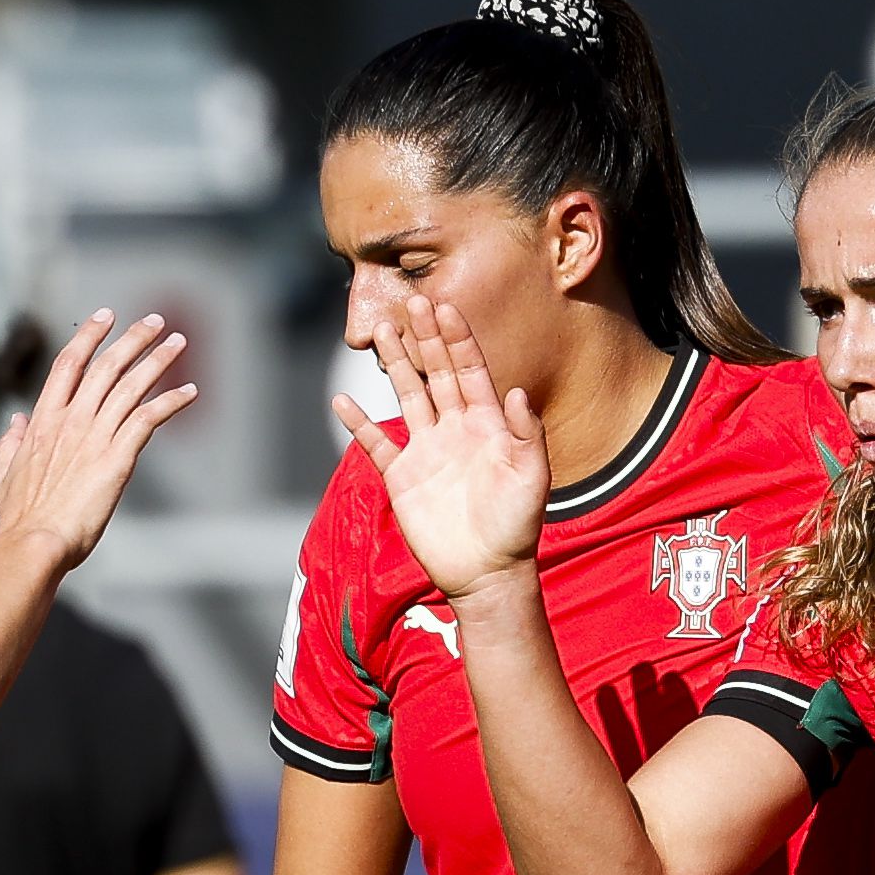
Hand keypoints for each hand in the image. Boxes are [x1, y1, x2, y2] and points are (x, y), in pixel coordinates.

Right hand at [0, 310, 197, 571]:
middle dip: (133, 338)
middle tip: (154, 321)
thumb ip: (13, 441)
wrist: (35, 542)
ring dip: (158, 360)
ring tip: (177, 342)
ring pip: (131, 385)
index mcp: (44, 420)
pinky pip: (150, 418)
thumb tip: (17, 420)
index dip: (90, 336)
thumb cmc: (21, 517)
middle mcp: (72, 419)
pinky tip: (189, 391)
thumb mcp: (6, 472)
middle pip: (106, 365)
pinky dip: (172, 401)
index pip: (69, 363)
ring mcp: (95, 436)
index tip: (106, 316)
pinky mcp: (118, 458)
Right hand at [336, 300, 546, 597]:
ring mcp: (427, 450)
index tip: (444, 307)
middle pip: (436, 372)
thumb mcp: (532, 478)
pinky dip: (358, 424)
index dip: (457, 338)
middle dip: (424, 337)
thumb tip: (515, 391)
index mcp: (487, 423)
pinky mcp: (402, 477)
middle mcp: (455, 429)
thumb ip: (527, 434)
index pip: (470, 370)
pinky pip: (375, 444)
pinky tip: (342, 401)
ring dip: (394, 364)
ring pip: (407, 396)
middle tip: (411, 301)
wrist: (487, 573)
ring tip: (380, 331)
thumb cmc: (517, 526)